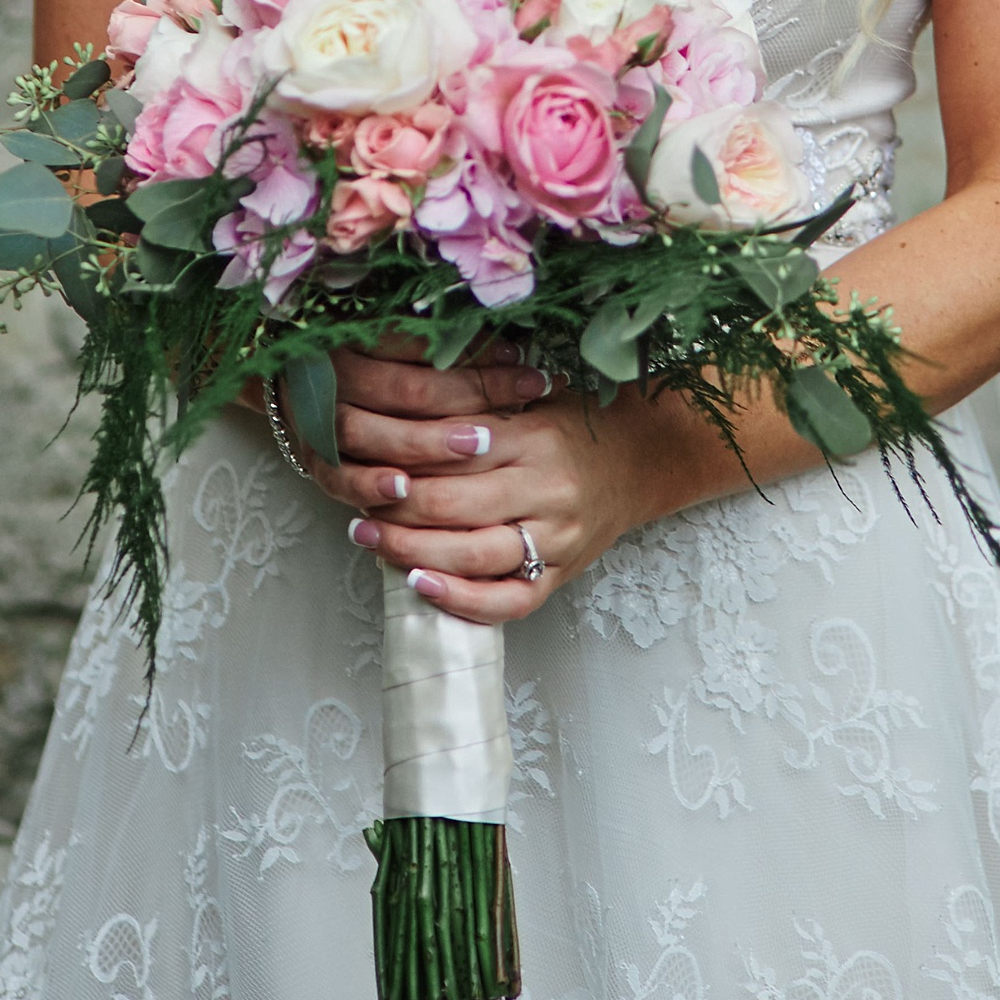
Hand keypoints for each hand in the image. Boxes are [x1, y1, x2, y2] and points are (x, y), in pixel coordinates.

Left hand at [299, 337, 652, 625]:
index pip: (455, 452)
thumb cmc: (573, 424)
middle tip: (358, 508)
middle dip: (398, 510)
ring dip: (416, 553)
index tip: (365, 460)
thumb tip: (397, 406)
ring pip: (478, 557)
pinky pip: (510, 601)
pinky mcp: (563, 574)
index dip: (405, 458)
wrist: (642, 460)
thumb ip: (474, 403)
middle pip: (457, 506)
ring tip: (373, 542)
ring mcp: (558, 537)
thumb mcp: (529, 399)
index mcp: (535, 436)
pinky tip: (422, 585)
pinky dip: (463, 600)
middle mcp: (548, 488)